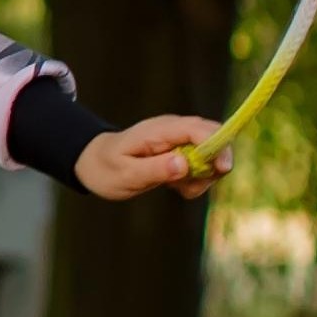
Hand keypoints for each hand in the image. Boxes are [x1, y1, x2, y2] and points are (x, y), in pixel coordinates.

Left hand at [75, 114, 229, 201]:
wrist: (94, 163)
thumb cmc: (106, 168)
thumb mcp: (126, 174)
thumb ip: (155, 169)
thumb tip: (184, 164)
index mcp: (161, 130)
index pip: (200, 129)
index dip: (217, 146)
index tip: (221, 168)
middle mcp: (175, 130)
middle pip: (215, 138)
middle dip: (214, 165)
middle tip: (189, 187)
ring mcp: (181, 140)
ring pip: (213, 155)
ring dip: (203, 177)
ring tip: (174, 187)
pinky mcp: (183, 151)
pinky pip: (203, 166)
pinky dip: (196, 180)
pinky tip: (173, 186)